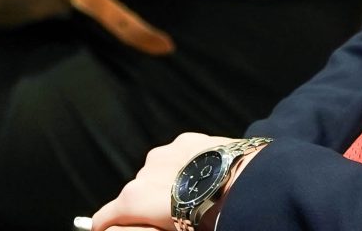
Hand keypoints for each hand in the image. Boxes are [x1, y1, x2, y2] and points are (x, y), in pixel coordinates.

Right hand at [92, 134, 259, 230]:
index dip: (107, 225)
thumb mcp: (175, 230)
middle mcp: (146, 171)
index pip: (108, 216)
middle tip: (168, 220)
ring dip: (163, 185)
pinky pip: (175, 157)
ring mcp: (166, 151)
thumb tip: (123, 225)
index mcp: (138, 199)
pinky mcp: (187, 139)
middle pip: (133, 194)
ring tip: (190, 200)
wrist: (255, 187)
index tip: (106, 229)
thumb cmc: (214, 219)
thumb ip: (146, 226)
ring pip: (154, 173)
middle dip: (143, 207)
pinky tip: (201, 180)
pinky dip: (181, 168)